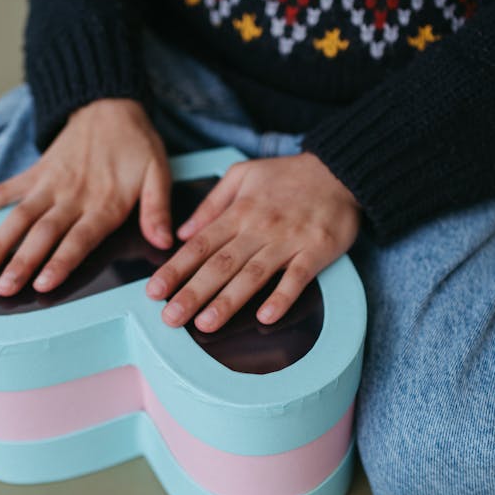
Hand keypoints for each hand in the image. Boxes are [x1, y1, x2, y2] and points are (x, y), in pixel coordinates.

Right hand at [0, 98, 171, 295]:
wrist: (108, 104)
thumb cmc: (136, 144)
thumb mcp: (158, 171)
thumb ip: (158, 209)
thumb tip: (164, 241)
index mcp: (104, 202)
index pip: (79, 238)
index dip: (60, 262)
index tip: (43, 284)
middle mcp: (72, 196)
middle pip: (42, 233)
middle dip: (21, 263)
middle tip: (4, 289)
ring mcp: (49, 184)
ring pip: (18, 216)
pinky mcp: (35, 173)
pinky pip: (5, 190)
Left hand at [144, 152, 360, 331]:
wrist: (340, 170)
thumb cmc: (289, 175)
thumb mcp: (243, 174)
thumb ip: (212, 203)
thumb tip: (184, 232)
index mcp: (239, 212)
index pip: (200, 245)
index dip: (176, 269)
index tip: (154, 291)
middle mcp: (259, 228)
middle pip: (220, 265)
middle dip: (193, 292)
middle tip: (170, 318)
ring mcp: (288, 241)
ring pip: (253, 275)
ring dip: (228, 301)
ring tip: (205, 324)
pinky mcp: (316, 250)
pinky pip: (297, 277)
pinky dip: (282, 297)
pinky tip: (265, 317)